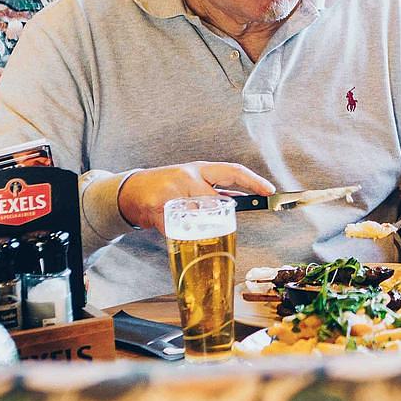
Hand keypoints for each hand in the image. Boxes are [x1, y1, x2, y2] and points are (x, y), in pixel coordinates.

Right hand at [118, 162, 274, 232]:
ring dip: (195, 224)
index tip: (270, 191)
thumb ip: (217, 191)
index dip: (253, 181)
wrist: (131, 190)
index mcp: (201, 169)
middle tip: (216, 220)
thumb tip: (244, 199)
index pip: (233, 171)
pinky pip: (176, 227)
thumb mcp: (194, 182)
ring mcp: (172, 190)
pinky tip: (170, 224)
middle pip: (215, 199)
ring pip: (197, 215)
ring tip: (185, 221)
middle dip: (218, 213)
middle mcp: (188, 176)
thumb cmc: (167, 187)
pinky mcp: (157, 206)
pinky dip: (177, 231)